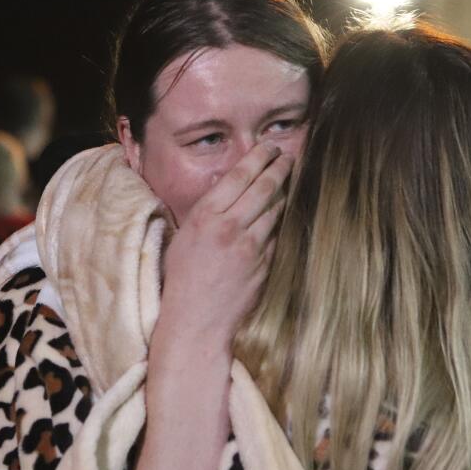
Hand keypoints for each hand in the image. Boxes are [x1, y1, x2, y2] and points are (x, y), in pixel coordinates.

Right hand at [157, 142, 291, 353]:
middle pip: (264, 187)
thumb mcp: (184, 236)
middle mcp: (229, 228)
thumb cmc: (182, 279)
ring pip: (275, 209)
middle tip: (288, 156)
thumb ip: (205, 211)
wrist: (196, 321)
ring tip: (288, 180)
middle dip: (279, 167)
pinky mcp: (265, 265)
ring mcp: (251, 247)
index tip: (269, 148)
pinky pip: (276, 235)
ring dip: (283, 192)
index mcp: (205, 216)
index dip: (258, 157)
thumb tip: (222, 186)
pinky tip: (280, 214)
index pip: (239, 176)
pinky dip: (278, 222)